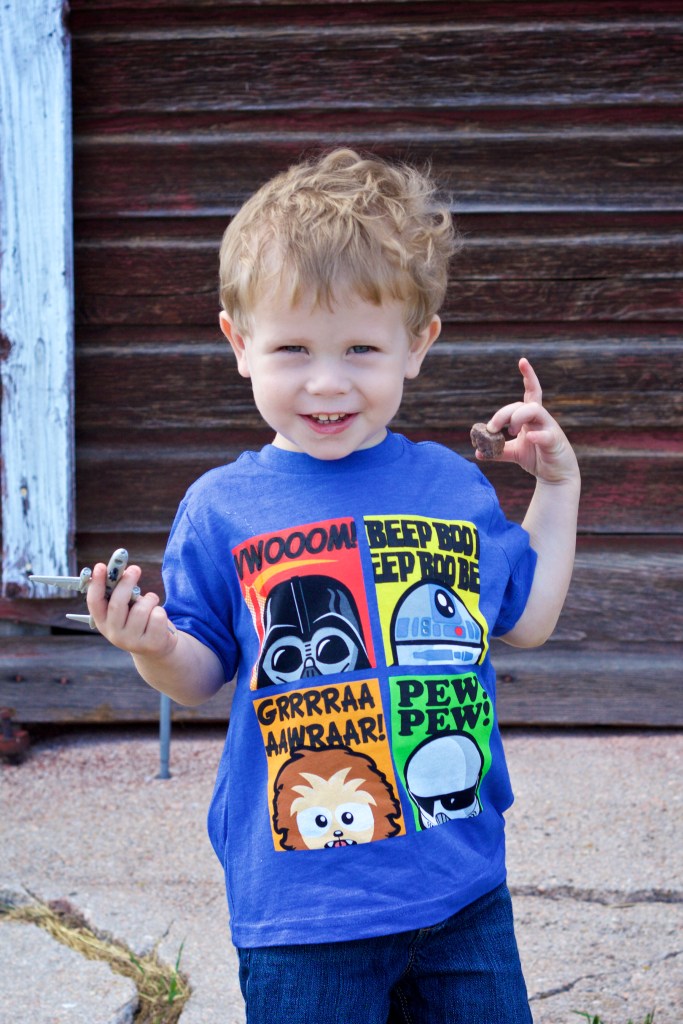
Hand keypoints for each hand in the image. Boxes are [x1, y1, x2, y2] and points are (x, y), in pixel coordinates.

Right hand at [86, 563, 177, 659]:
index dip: (96, 584)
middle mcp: (114, 634)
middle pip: (117, 603)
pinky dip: (160, 610)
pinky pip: (158, 616)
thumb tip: (125, 571)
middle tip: (135, 569)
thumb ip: (121, 594)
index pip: (94, 602)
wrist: (156, 649)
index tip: (100, 566)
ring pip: (141, 608)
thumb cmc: (139, 621)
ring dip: (149, 599)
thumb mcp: (126, 609)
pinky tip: (158, 618)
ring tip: (151, 602)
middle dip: (126, 583)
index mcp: (103, 622)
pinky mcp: (152, 643)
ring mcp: (132, 641)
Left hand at [481, 358, 578, 483]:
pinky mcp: (555, 442)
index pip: (531, 392)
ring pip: (535, 410)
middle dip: (504, 414)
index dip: (528, 376)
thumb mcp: (514, 452)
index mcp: (531, 417)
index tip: (522, 361)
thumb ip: (498, 450)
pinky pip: (547, 435)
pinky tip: (530, 438)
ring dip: (518, 418)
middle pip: (523, 404)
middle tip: (492, 429)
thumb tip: (478, 451)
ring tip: (511, 433)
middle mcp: (541, 418)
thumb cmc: (537, 458)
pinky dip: (537, 435)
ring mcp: (549, 428)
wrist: (555, 476)